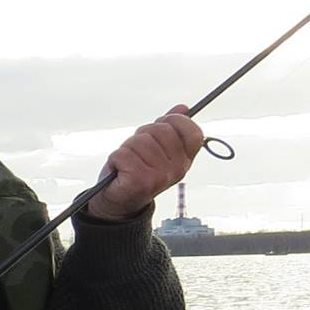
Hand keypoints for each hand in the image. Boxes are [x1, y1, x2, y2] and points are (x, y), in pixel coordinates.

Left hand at [87, 105, 204, 220]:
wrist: (120, 201)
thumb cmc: (137, 170)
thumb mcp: (155, 147)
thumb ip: (169, 128)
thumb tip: (183, 108)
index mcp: (185, 160)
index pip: (193, 132)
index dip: (175, 121)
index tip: (160, 125)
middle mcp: (178, 169)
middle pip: (161, 130)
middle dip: (143, 135)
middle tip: (137, 151)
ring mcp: (160, 176)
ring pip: (139, 141)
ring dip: (127, 149)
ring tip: (127, 163)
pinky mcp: (141, 181)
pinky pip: (123, 154)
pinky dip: (116, 159)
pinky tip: (119, 170)